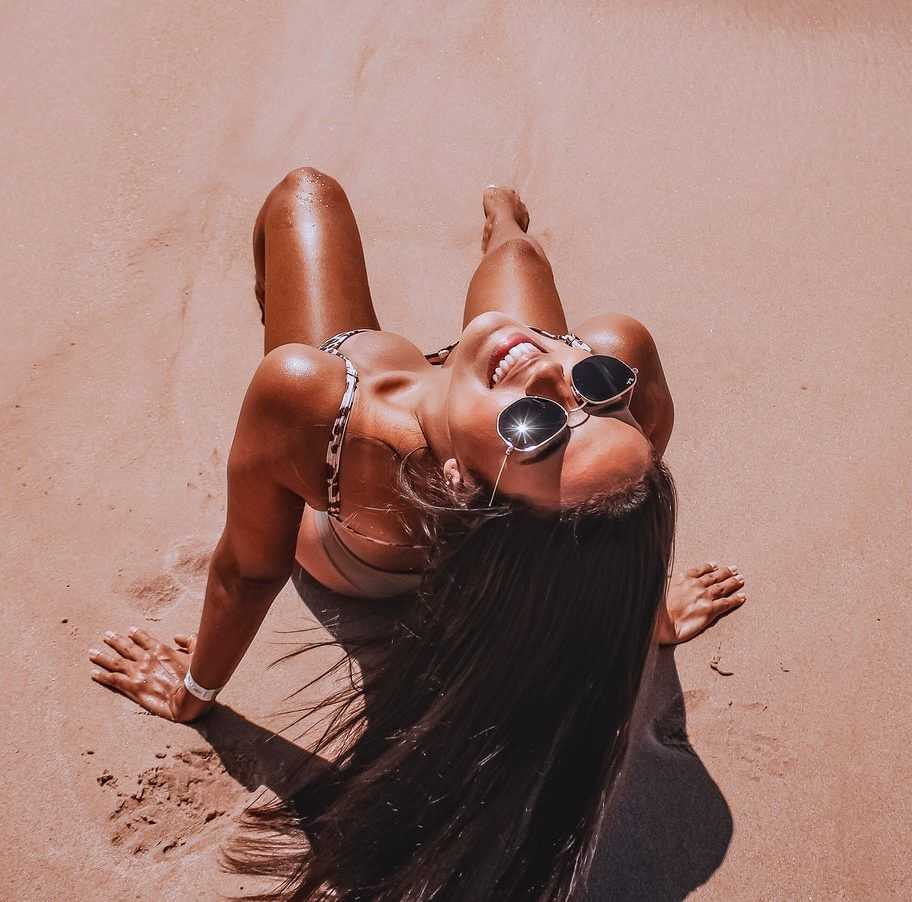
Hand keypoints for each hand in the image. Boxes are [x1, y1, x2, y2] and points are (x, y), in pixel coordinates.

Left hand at [88, 628, 212, 722]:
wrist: (190, 696)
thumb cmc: (198, 674)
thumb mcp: (198, 652)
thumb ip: (188, 641)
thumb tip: (178, 636)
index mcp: (161, 650)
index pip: (145, 639)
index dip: (136, 634)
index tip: (129, 630)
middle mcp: (146, 659)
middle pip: (126, 647)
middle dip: (115, 641)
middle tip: (106, 635)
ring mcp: (138, 673)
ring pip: (115, 662)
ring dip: (103, 656)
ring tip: (92, 652)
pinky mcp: (133, 688)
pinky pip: (114, 680)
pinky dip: (102, 676)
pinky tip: (93, 673)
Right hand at [656, 563, 747, 645]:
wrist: (659, 620)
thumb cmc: (655, 607)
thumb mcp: (659, 587)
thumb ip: (669, 583)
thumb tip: (670, 583)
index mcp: (683, 578)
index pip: (700, 570)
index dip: (709, 567)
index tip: (715, 566)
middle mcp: (695, 584)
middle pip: (714, 576)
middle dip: (725, 572)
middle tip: (735, 569)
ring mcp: (704, 596)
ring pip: (722, 587)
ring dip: (733, 582)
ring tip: (741, 579)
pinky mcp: (709, 610)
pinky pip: (726, 603)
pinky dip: (736, 599)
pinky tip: (742, 597)